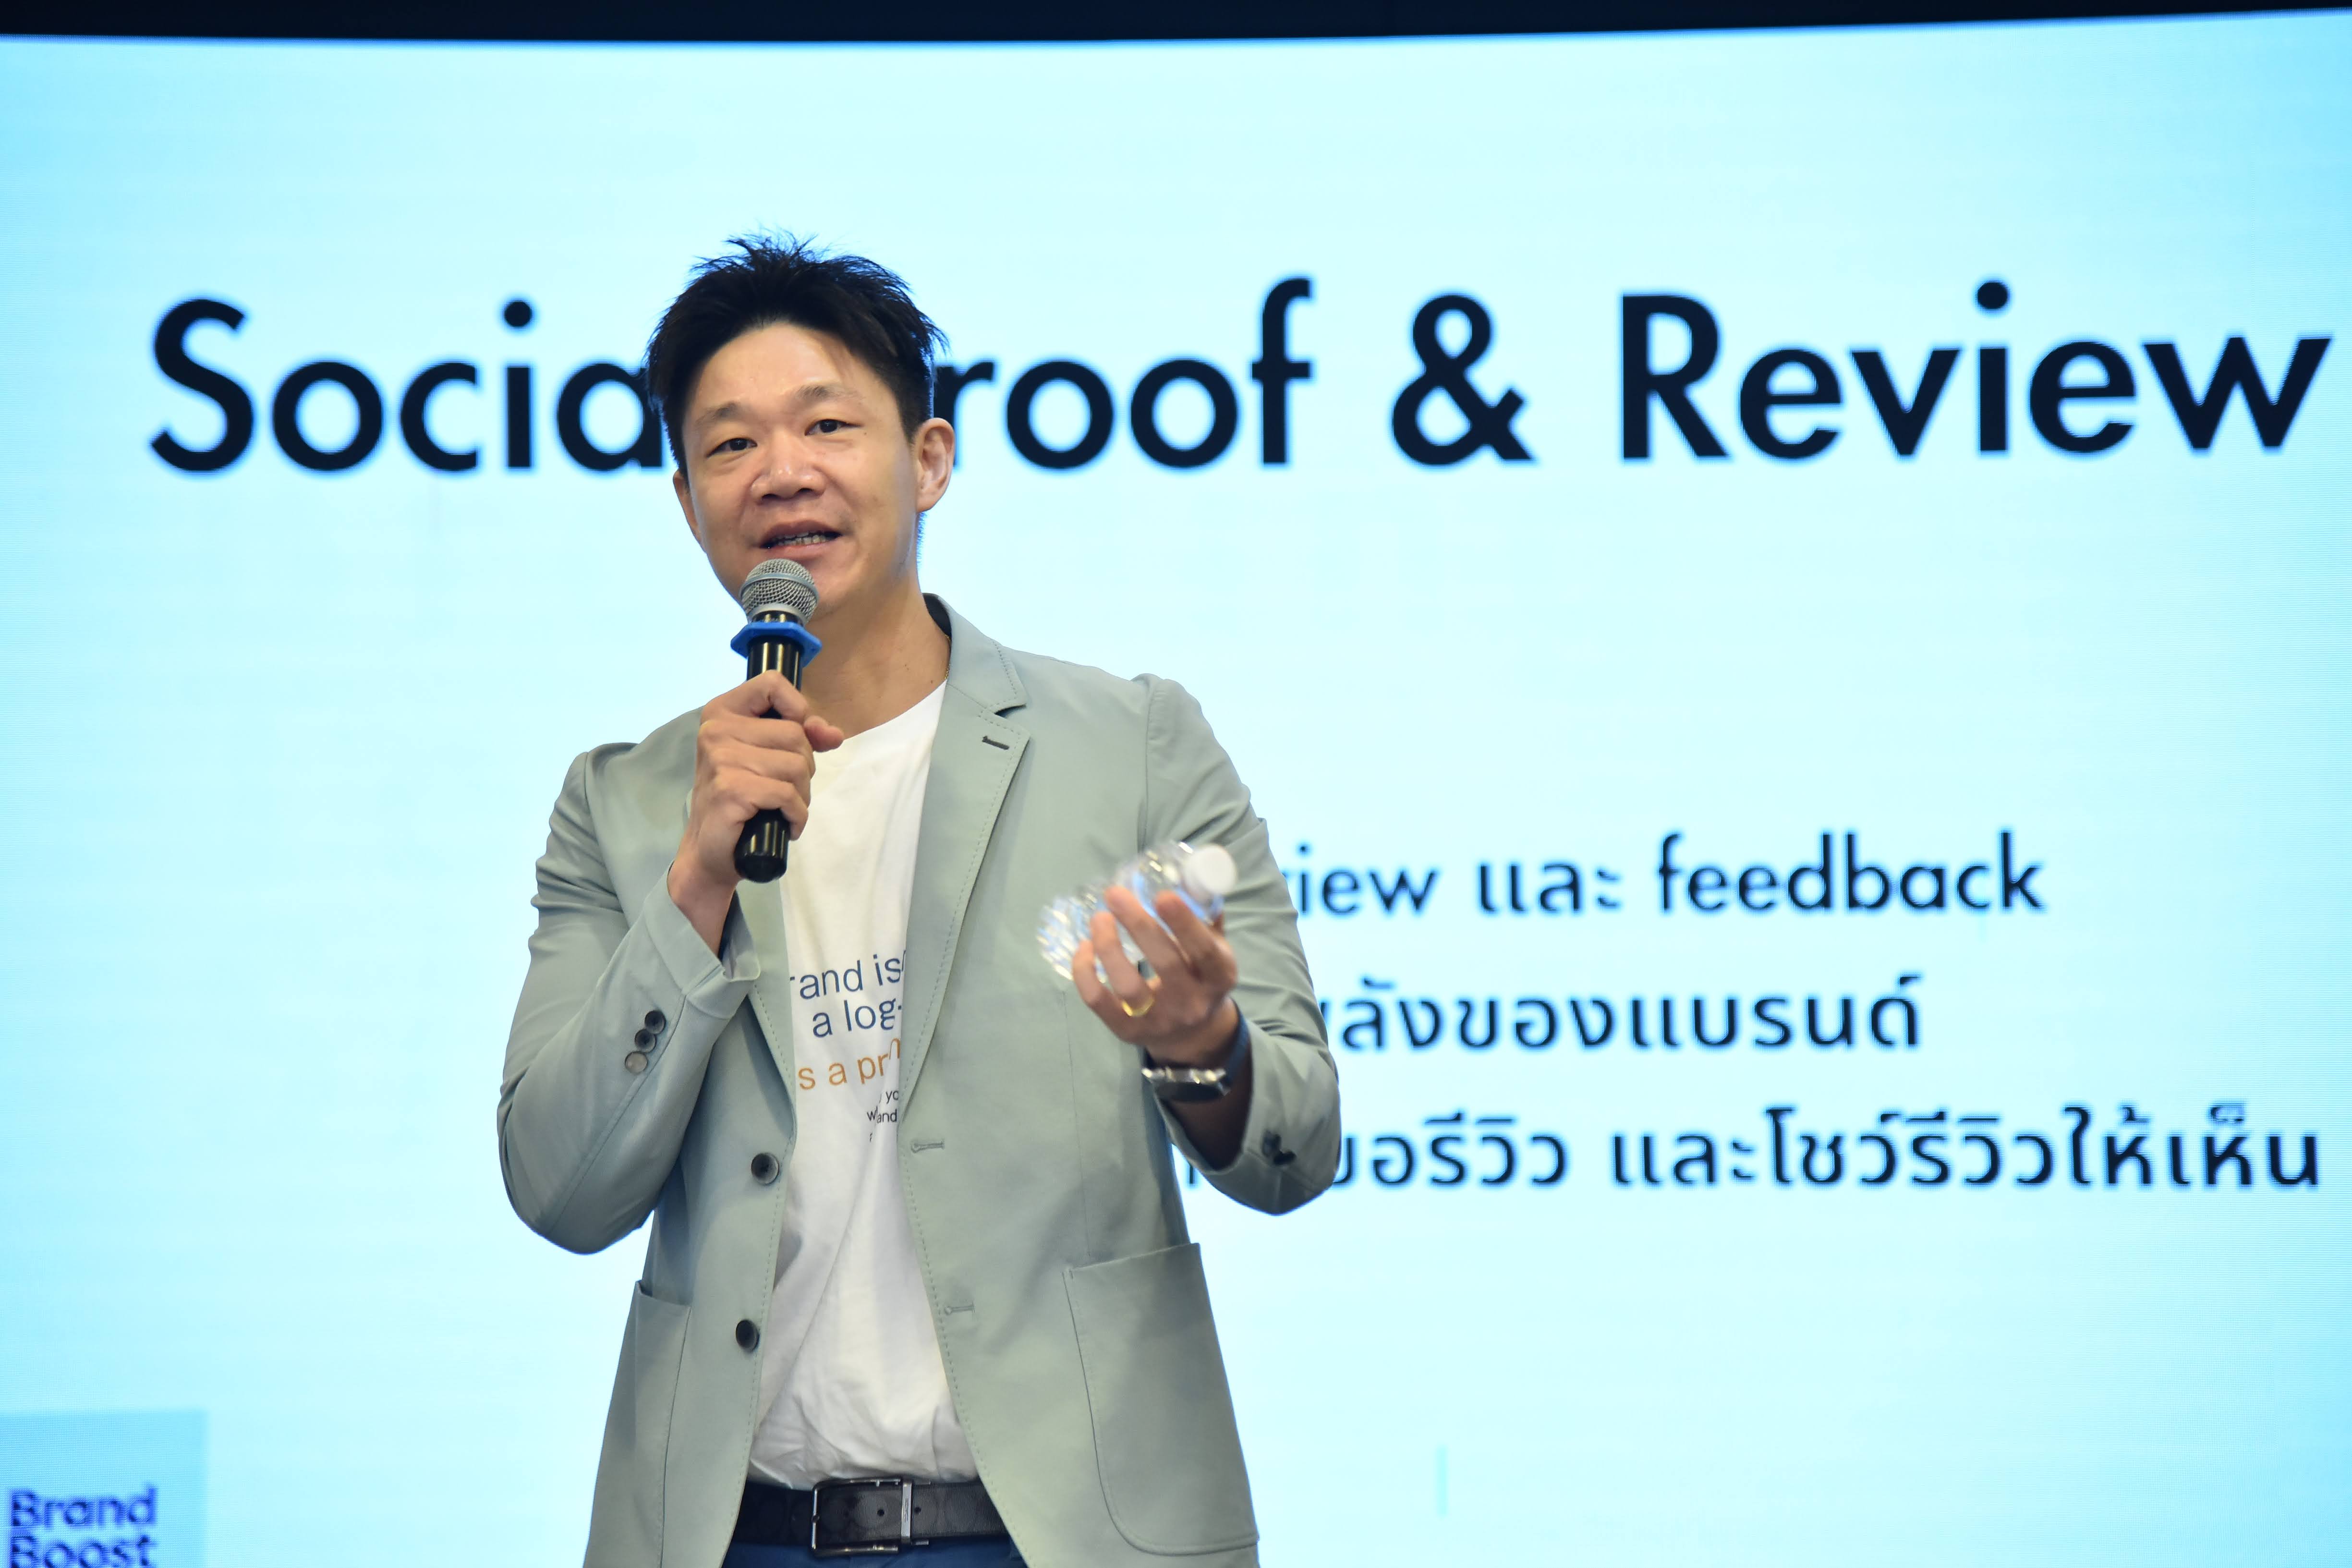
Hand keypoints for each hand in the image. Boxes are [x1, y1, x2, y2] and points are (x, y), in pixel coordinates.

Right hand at [667, 672, 844, 949]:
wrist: (710, 850)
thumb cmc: (741, 800)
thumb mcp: (768, 757)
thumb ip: (802, 735)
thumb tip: (833, 733)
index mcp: (722, 712)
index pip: (772, 683)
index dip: (798, 710)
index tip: (798, 737)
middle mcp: (715, 730)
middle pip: (795, 734)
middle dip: (804, 767)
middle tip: (783, 789)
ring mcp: (720, 760)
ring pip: (796, 766)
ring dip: (801, 795)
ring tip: (781, 807)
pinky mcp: (730, 790)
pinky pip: (788, 795)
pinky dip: (796, 814)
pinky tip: (784, 823)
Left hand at [1071, 886, 1240, 1067]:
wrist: (1193, 1035)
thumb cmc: (1200, 977)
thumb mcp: (1214, 950)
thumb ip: (1205, 915)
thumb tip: (1191, 873)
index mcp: (1218, 977)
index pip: (1204, 951)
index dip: (1184, 924)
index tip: (1162, 896)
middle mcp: (1192, 1003)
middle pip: (1165, 964)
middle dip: (1138, 925)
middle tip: (1115, 894)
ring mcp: (1158, 1020)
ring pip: (1128, 986)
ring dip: (1108, 947)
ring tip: (1099, 918)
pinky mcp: (1126, 1031)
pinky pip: (1099, 1001)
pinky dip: (1084, 973)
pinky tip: (1084, 947)